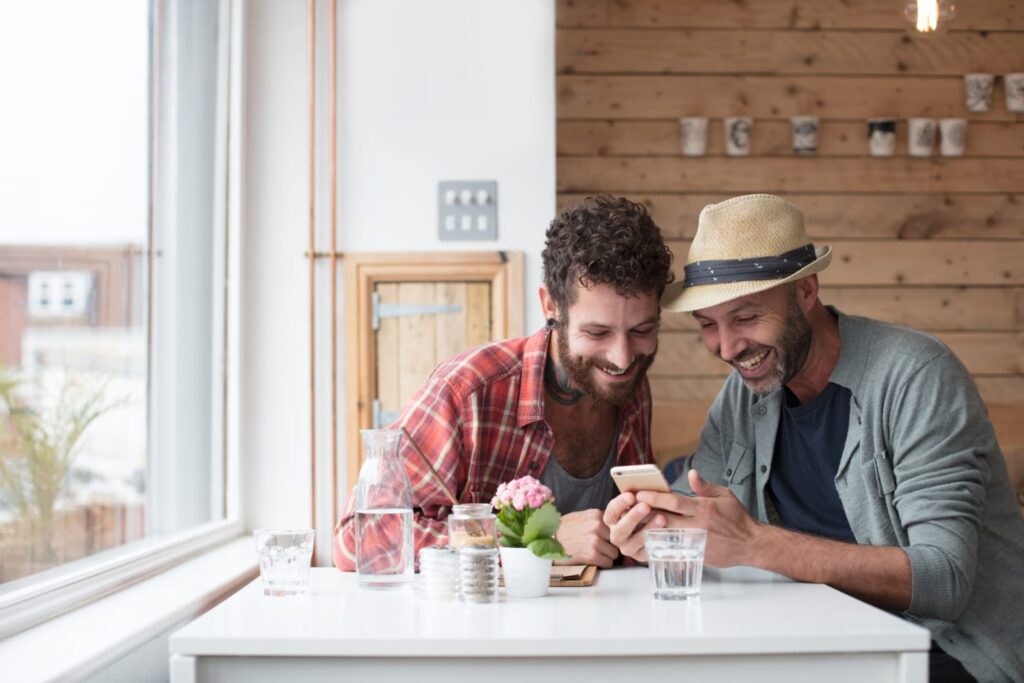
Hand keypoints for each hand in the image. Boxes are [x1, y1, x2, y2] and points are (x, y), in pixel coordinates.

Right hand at [555, 509, 619, 567]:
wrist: (549, 541)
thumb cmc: (565, 529)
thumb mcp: (582, 516)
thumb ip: (598, 520)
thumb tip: (616, 526)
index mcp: (596, 515)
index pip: (616, 526)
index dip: (612, 533)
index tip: (607, 537)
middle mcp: (597, 526)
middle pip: (617, 539)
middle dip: (611, 544)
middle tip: (601, 547)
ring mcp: (595, 541)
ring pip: (614, 553)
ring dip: (607, 555)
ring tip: (596, 553)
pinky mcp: (592, 555)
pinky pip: (608, 563)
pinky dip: (603, 563)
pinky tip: (594, 560)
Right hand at [603, 491, 666, 561]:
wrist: (654, 529)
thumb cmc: (644, 511)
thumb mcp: (638, 502)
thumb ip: (638, 498)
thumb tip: (643, 491)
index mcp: (613, 520)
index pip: (611, 512)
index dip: (620, 504)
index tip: (631, 495)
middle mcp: (617, 534)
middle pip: (621, 528)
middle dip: (633, 517)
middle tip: (645, 506)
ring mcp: (627, 547)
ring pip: (633, 541)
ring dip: (647, 529)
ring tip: (662, 518)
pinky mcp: (640, 556)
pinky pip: (646, 550)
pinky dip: (656, 540)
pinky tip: (666, 531)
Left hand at [633, 469, 760, 567]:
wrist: (752, 544)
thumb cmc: (738, 518)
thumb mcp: (725, 496)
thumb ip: (705, 486)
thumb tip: (691, 473)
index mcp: (703, 508)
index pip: (674, 501)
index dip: (655, 497)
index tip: (640, 493)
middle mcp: (698, 524)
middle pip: (666, 519)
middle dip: (646, 514)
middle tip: (629, 509)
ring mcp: (697, 541)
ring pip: (667, 535)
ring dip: (649, 530)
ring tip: (632, 525)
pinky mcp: (697, 554)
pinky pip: (675, 550)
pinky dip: (660, 546)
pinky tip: (647, 542)